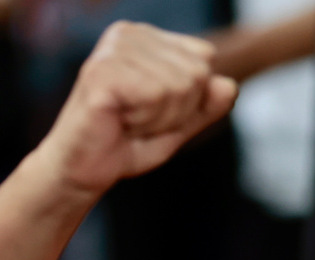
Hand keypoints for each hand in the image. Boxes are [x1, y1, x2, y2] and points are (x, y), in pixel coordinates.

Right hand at [35, 21, 237, 196]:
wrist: (84, 170)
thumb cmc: (127, 143)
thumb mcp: (180, 124)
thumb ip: (207, 105)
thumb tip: (230, 85)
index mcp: (147, 37)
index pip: (205, 59)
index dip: (191, 99)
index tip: (156, 112)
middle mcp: (129, 33)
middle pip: (197, 73)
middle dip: (178, 111)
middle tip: (140, 121)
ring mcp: (113, 49)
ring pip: (179, 85)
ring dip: (159, 119)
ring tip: (128, 122)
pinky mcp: (102, 70)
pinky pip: (155, 95)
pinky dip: (144, 120)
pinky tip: (118, 121)